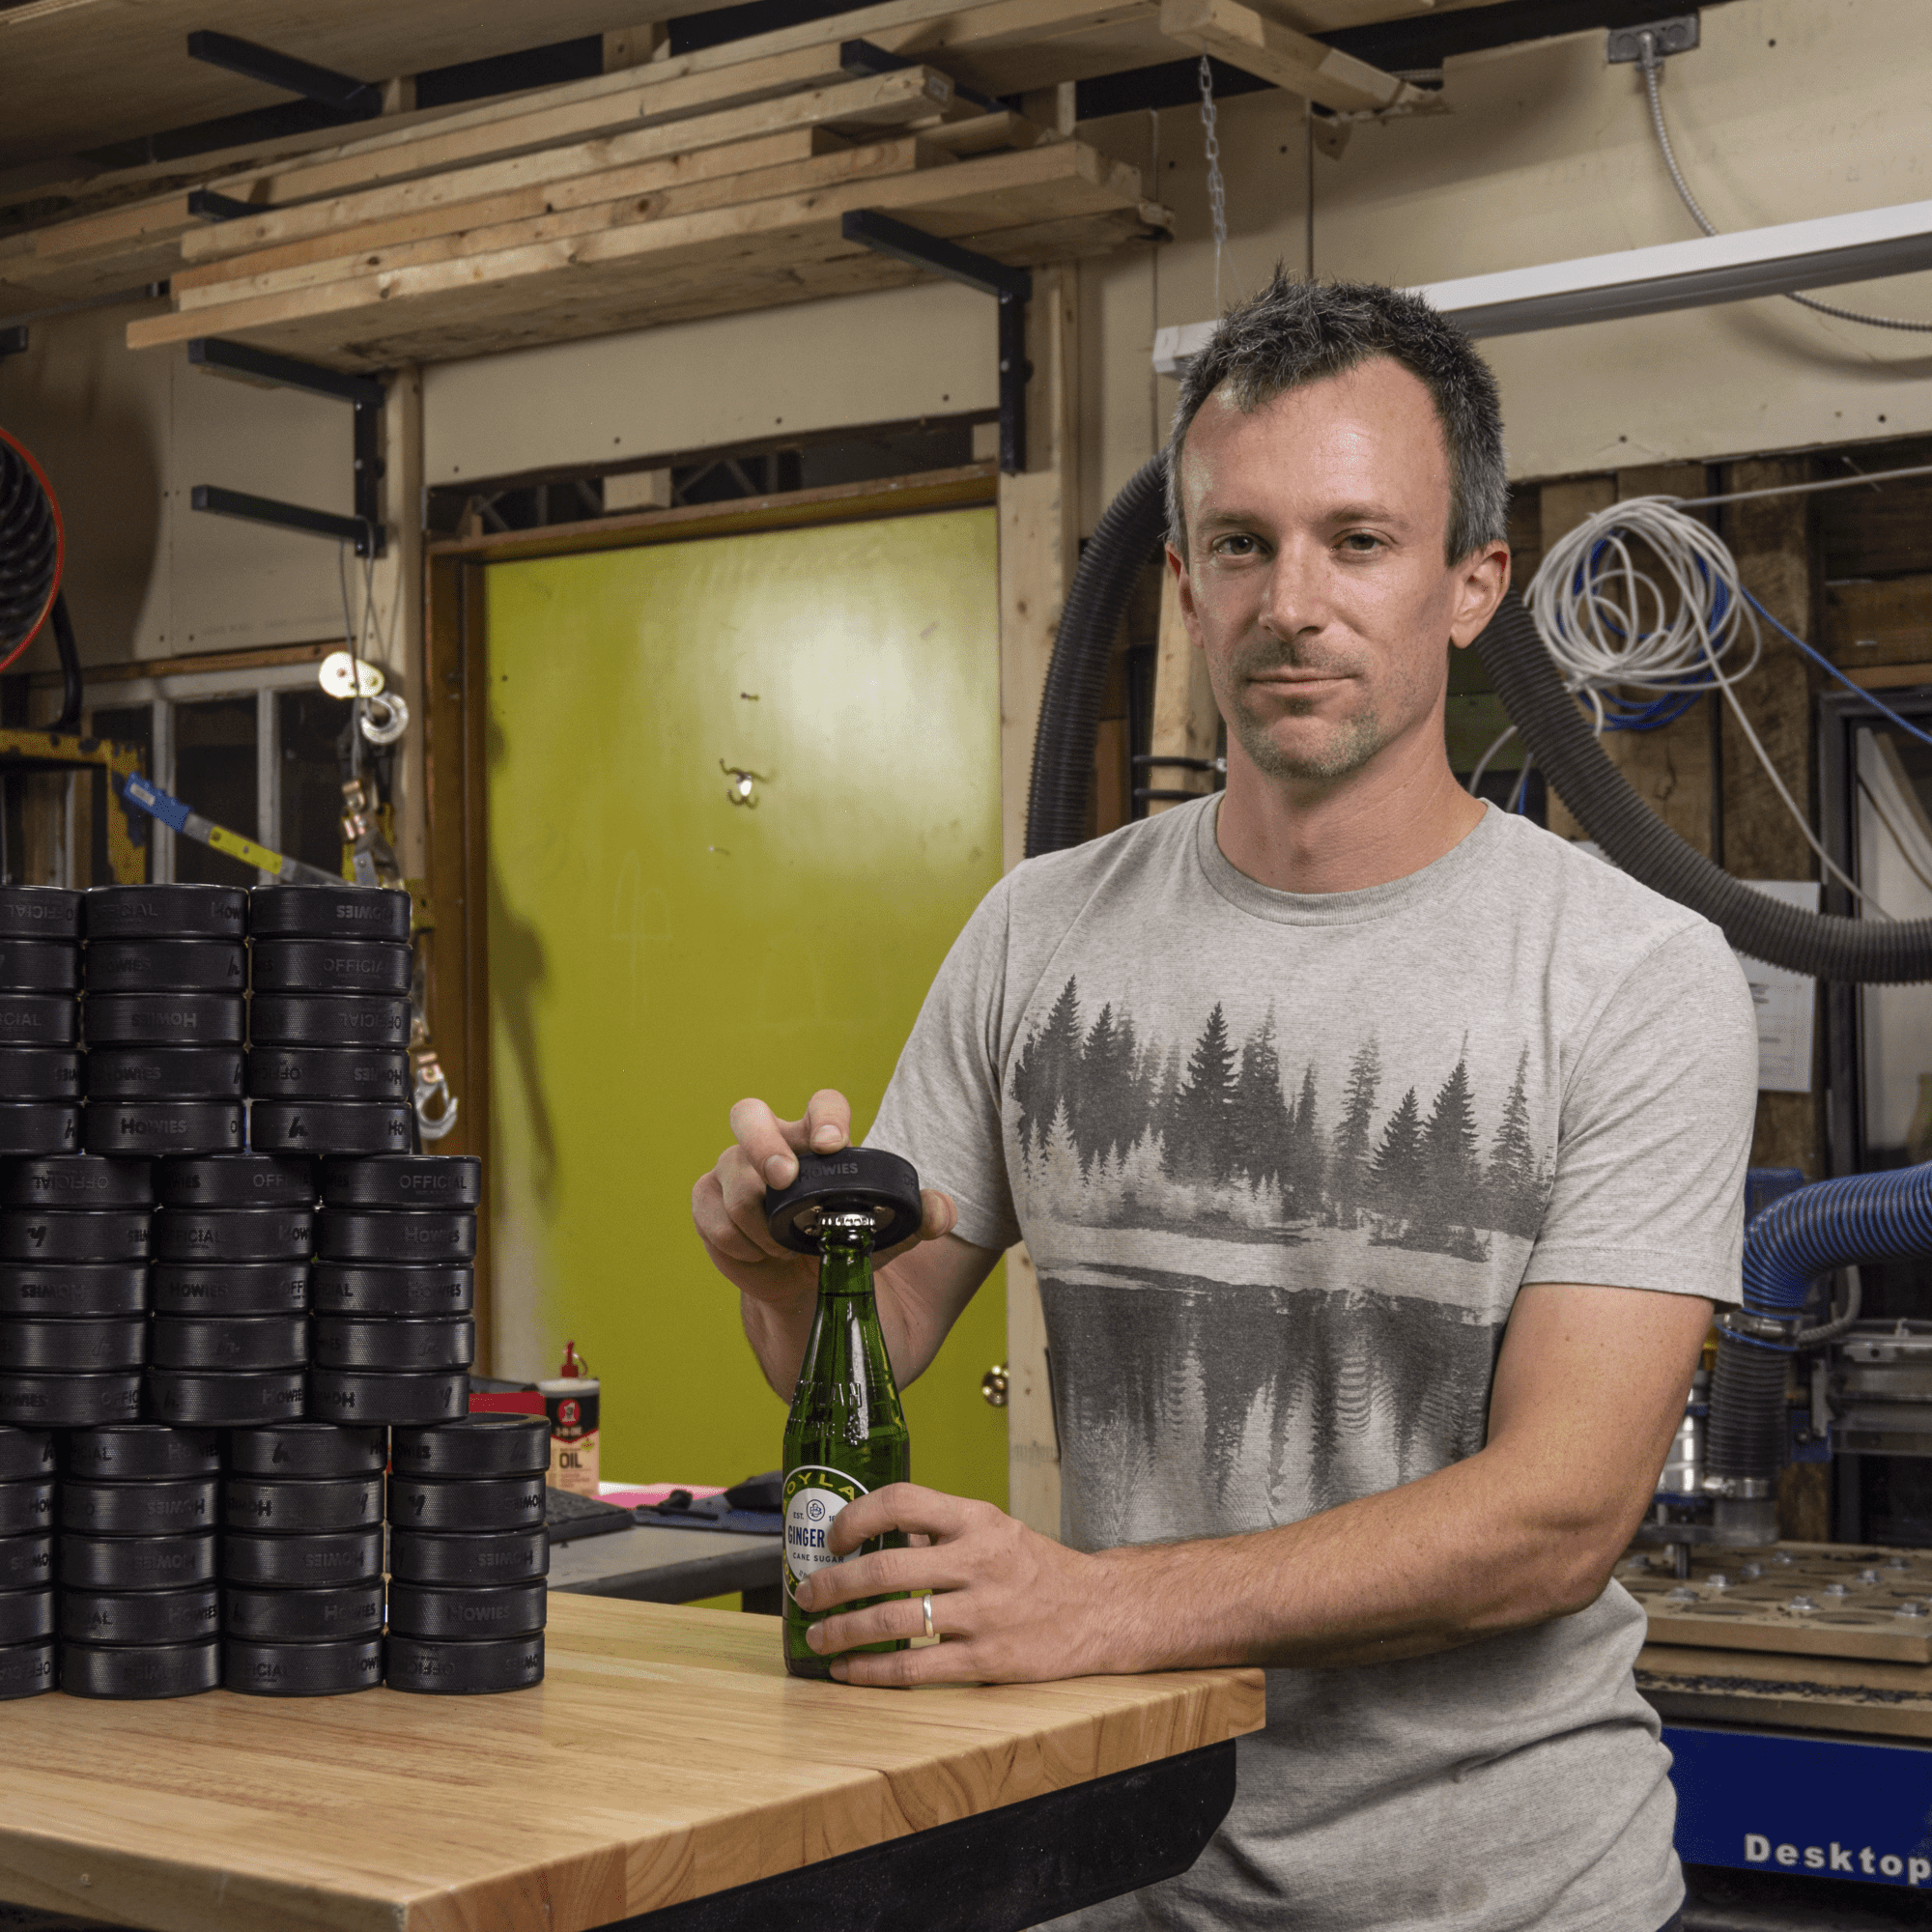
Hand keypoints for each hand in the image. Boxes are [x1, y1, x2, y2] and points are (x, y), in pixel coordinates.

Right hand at [690, 1092, 956, 1309]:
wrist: (803, 1284)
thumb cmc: (843, 1241)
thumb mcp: (886, 1233)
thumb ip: (921, 1219)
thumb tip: (941, 1212)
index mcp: (817, 1137)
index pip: (821, 1105)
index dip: (825, 1117)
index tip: (834, 1144)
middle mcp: (771, 1142)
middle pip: (749, 1114)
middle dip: (763, 1143)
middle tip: (784, 1179)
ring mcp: (733, 1169)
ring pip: (730, 1173)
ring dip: (758, 1217)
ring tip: (783, 1248)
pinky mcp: (709, 1201)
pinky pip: (713, 1215)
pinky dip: (738, 1241)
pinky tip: (761, 1255)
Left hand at [793, 1482, 1119, 1685]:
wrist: (1101, 1610)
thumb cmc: (1037, 1568)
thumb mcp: (995, 1529)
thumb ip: (940, 1533)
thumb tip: (877, 1539)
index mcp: (977, 1519)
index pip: (903, 1501)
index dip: (857, 1517)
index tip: (833, 1536)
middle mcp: (979, 1560)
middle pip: (885, 1569)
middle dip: (833, 1585)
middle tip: (807, 1594)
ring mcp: (984, 1612)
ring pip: (893, 1622)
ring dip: (843, 1631)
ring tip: (819, 1637)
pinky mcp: (988, 1660)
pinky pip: (916, 1668)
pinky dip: (872, 1671)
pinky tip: (850, 1670)